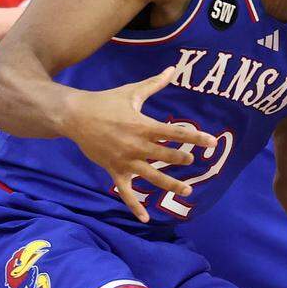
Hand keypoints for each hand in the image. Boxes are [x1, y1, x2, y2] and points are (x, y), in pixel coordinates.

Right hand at [63, 67, 215, 222]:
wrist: (74, 116)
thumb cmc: (105, 102)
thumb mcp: (131, 92)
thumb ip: (154, 84)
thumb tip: (172, 69)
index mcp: (143, 125)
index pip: (175, 133)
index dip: (195, 138)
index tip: (211, 142)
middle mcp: (137, 145)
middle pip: (166, 156)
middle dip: (181, 159)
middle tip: (194, 162)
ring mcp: (125, 161)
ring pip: (152, 177)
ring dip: (170, 184)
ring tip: (188, 189)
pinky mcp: (114, 171)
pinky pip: (126, 193)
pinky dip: (135, 206)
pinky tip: (146, 218)